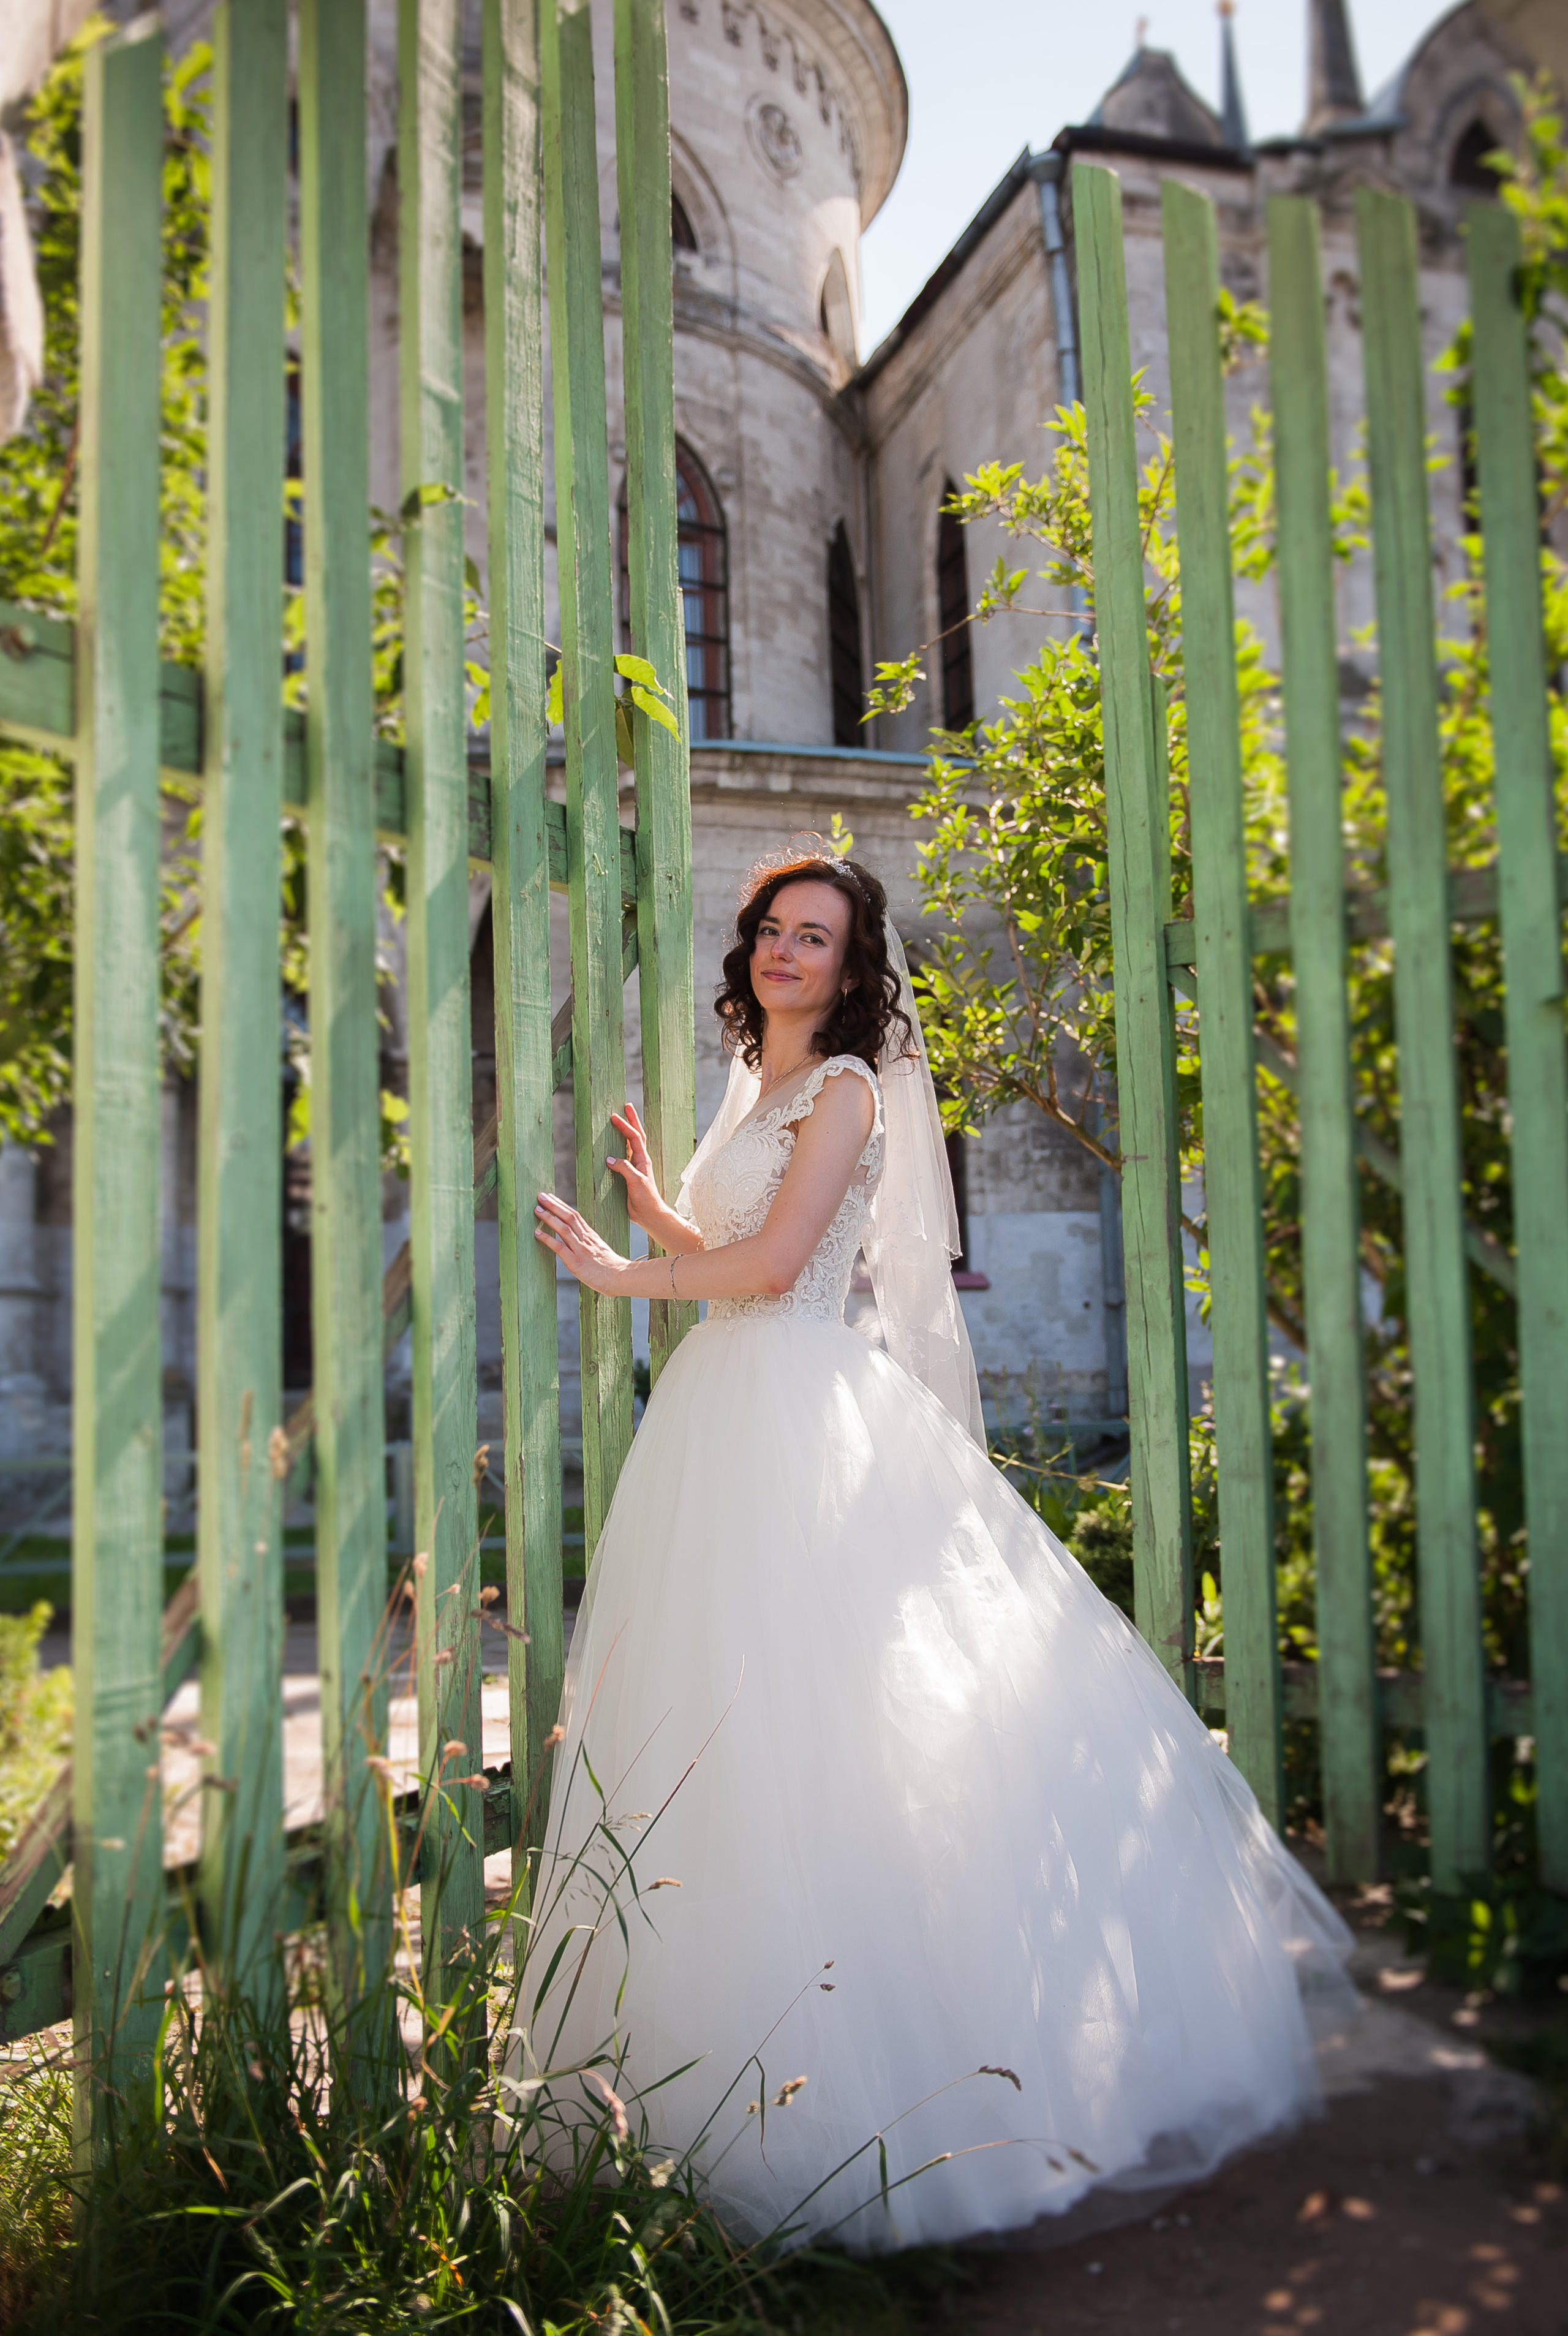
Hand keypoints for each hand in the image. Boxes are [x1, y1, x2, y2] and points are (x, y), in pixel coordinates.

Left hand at [534, 1193, 628, 1293]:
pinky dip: (547, 1239)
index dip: (562, 1205)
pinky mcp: (575, 1262)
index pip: (575, 1216)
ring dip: (549, 1218)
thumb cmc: (612, 1269)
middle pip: (569, 1217)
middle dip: (554, 1205)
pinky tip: (537, 1233)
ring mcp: (581, 1250)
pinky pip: (559, 1247)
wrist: (621, 1277)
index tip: (552, 1197)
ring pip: (563, 1228)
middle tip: (541, 1196)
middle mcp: (586, 1239)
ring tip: (537, 1209)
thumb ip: (590, 1246)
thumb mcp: (601, 1252)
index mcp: (592, 1236)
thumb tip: (581, 1245)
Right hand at [607, 1102, 663, 1229]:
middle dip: (632, 1120)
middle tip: (626, 1106)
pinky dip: (620, 1147)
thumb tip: (610, 1158)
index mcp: (643, 1159)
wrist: (649, 1213)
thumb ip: (624, 1168)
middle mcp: (640, 1160)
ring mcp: (635, 1166)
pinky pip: (624, 1156)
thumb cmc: (646, 1198)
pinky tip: (614, 1146)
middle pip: (637, 1135)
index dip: (626, 1126)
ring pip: (631, 1144)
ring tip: (620, 1120)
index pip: (634, 1137)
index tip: (615, 1116)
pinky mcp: (629, 1174)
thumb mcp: (635, 1181)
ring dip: (627, 1131)